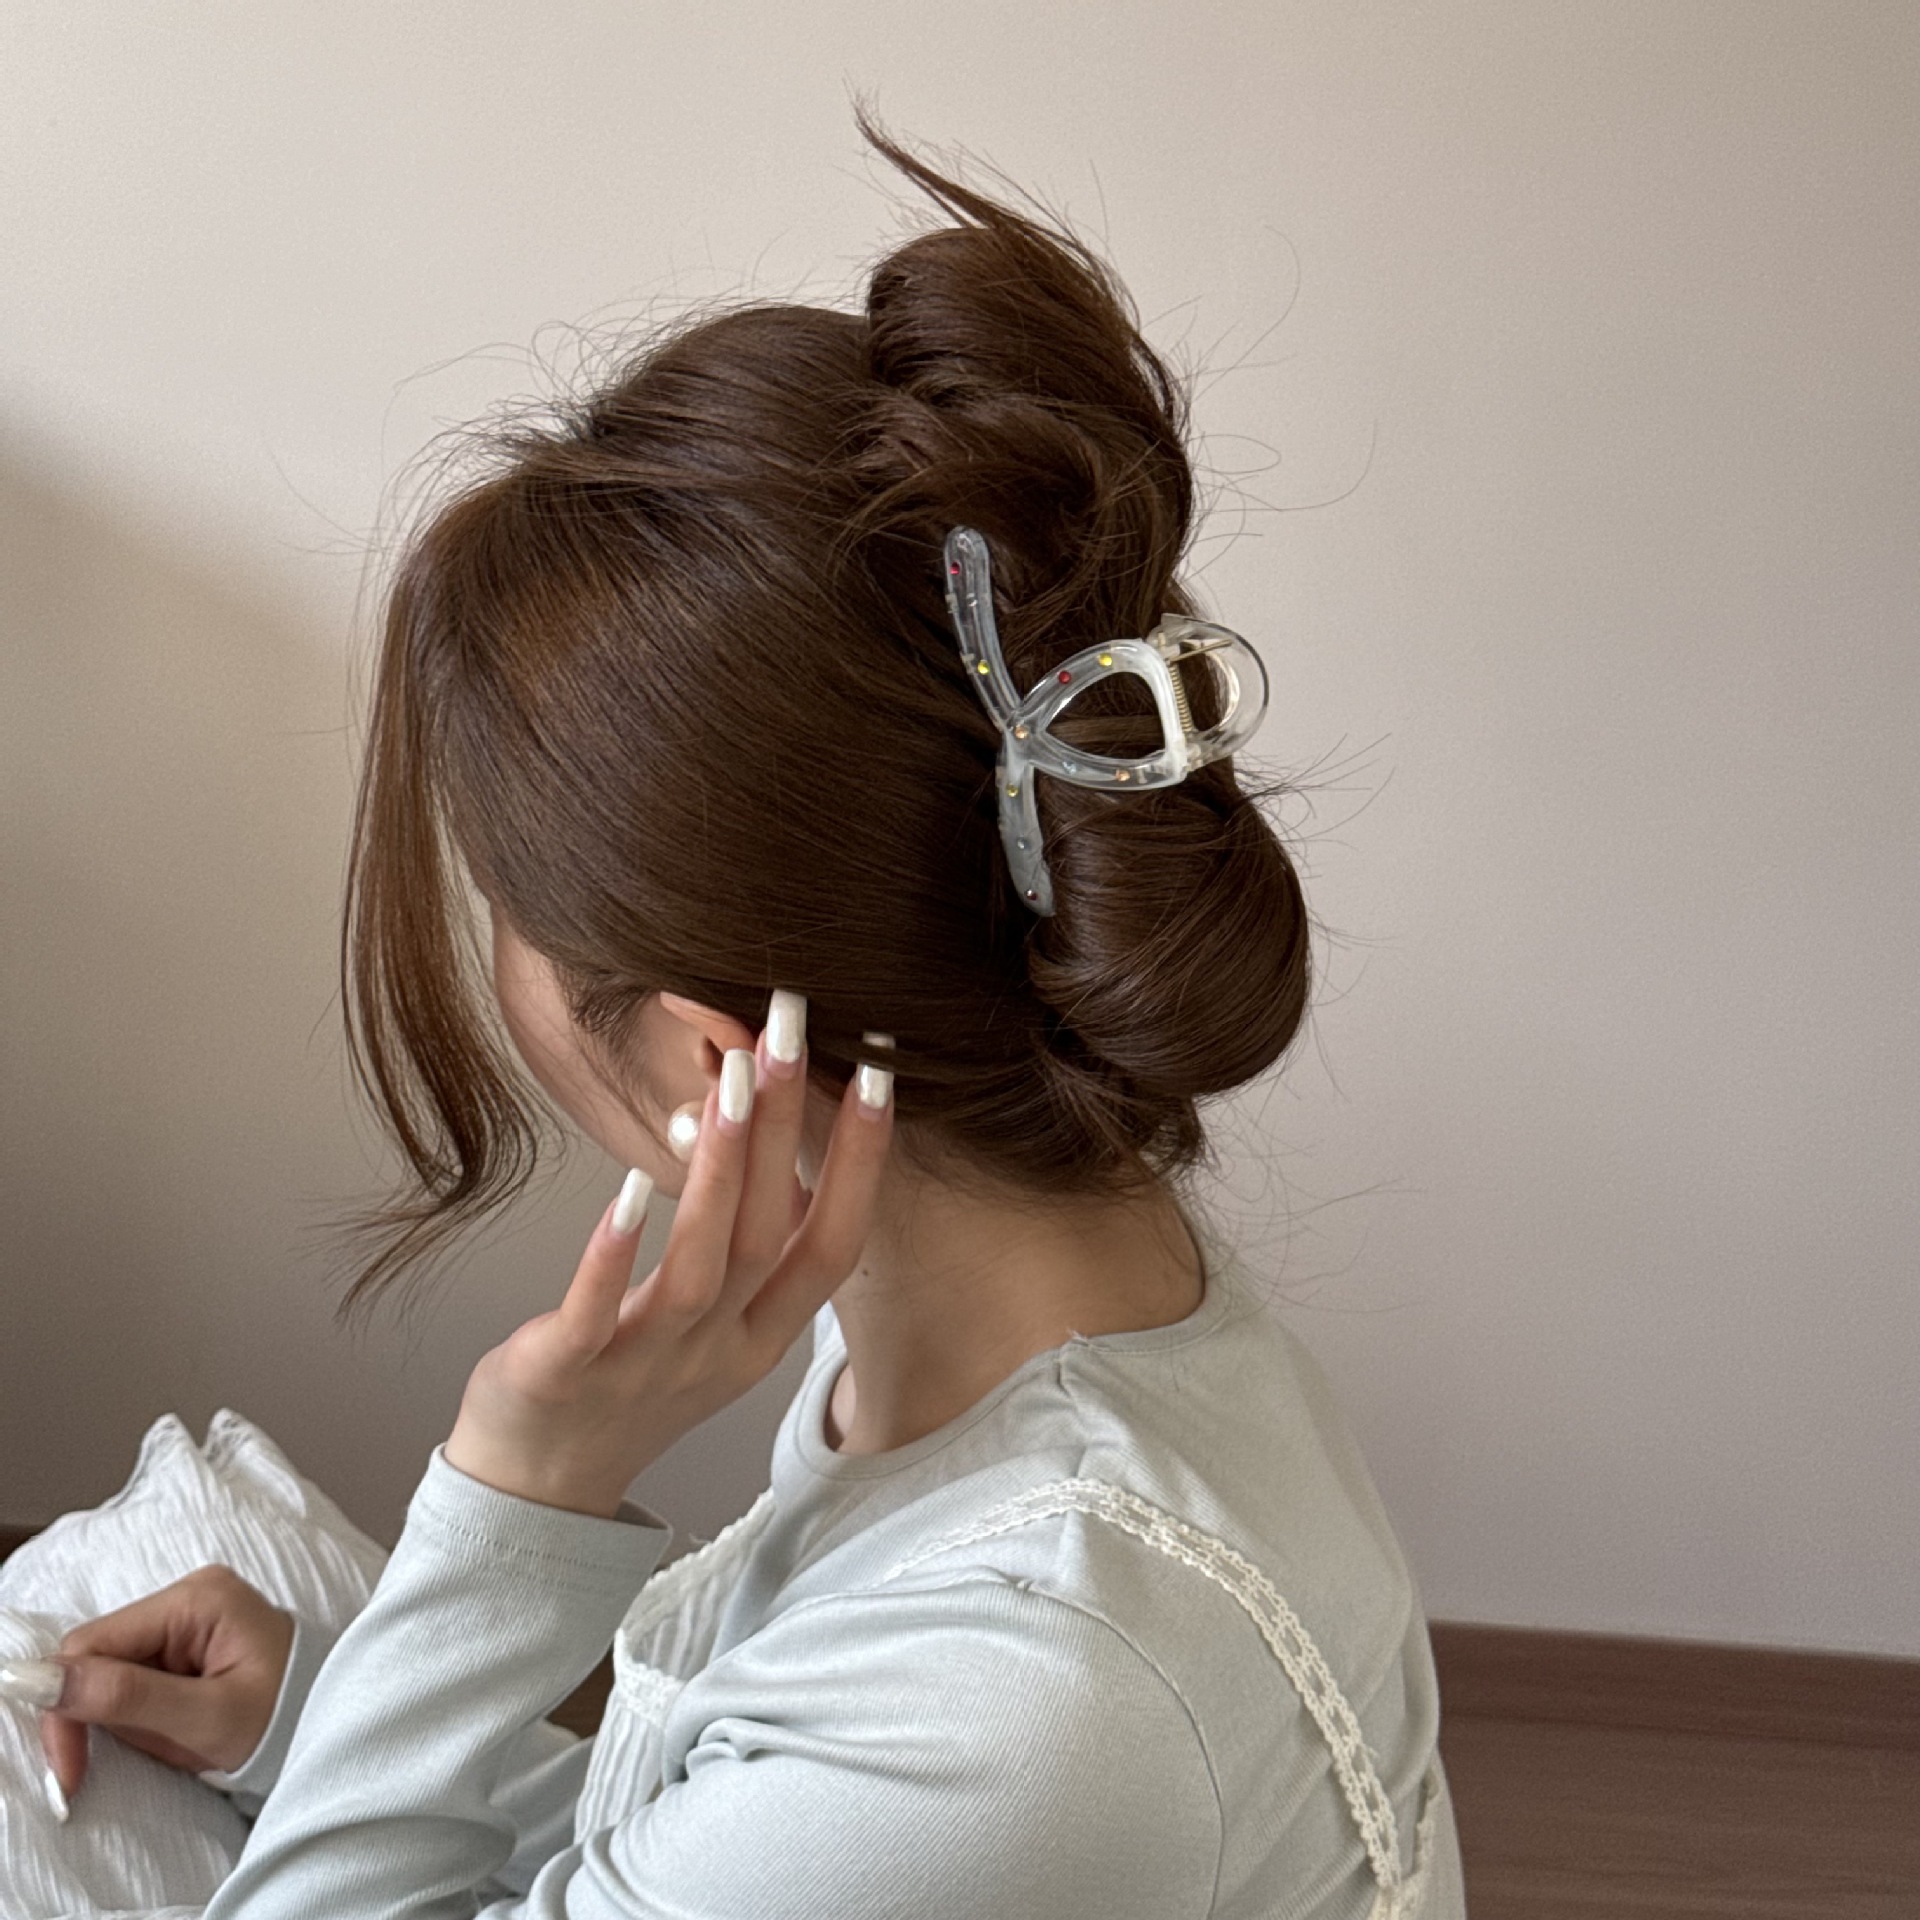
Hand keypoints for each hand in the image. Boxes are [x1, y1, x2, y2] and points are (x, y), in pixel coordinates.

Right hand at [39, 1565, 294, 1802]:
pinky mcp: (187, 1642)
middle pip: (97, 1657)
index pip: (91, 1645)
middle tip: (144, 1753)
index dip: (66, 1706)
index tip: (69, 1771)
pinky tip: (176, 1727)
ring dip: (125, 1720)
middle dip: (102, 1716)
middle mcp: (189, 1594)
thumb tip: (45, 1680)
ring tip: (176, 1738)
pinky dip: (142, 1716)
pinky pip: (135, 1679)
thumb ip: (128, 1699)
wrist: (330, 1722)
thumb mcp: (208, 1719)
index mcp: (197, 1599)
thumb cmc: (285, 1717)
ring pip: (111, 1672)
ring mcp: (188, 1616)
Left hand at [444, 1000, 891, 1518]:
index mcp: (761, 1337)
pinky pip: (595, 1312)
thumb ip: (732, 1227)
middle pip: (770, 1236)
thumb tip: (742, 1108)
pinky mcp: (566, 1374)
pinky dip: (615, 1253)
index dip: (860, 1164)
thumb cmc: (628, 1378)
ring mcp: (645, 1367)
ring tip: (733, 1084)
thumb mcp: (706, 1312)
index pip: (832, 1244)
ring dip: (722, 1174)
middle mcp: (717, 1351)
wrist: (536, 1483)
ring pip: (699, 1267)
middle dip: (788, 1130)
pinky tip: (628, 1186)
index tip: (878, 1073)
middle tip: (791, 1031)